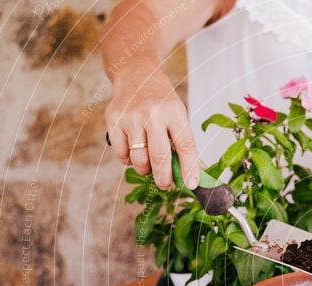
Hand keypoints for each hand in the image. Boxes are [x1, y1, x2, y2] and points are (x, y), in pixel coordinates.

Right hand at [105, 69, 198, 189]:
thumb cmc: (162, 101)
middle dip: (164, 178)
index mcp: (174, 112)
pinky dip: (128, 161)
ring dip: (146, 170)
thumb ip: (185, 143)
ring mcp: (131, 116)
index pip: (185, 145)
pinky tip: (134, 153)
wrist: (135, 74)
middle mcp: (152, 113)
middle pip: (160, 157)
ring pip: (139, 159)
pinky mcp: (113, 120)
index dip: (189, 168)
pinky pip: (121, 154)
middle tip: (166, 185)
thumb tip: (197, 175)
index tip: (191, 185)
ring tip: (150, 166)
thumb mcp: (179, 115)